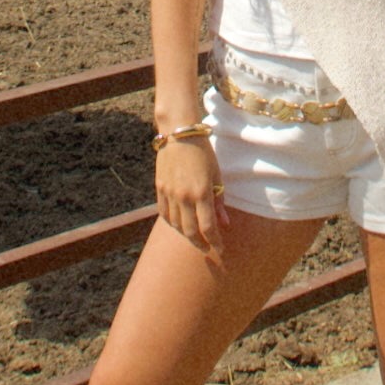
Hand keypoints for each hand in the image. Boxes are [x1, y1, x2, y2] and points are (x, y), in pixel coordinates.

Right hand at [155, 135, 230, 260]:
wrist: (180, 134)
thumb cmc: (203, 153)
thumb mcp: (216, 175)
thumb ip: (219, 200)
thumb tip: (224, 223)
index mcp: (202, 193)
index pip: (208, 227)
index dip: (215, 242)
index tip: (220, 250)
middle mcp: (184, 196)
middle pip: (190, 231)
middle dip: (200, 244)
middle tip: (207, 249)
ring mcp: (170, 193)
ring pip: (176, 225)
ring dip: (186, 235)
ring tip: (195, 237)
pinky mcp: (160, 189)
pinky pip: (164, 214)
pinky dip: (172, 223)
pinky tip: (179, 225)